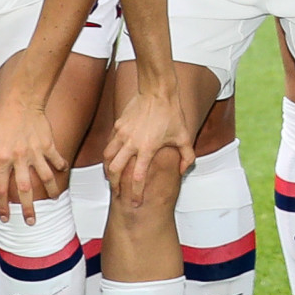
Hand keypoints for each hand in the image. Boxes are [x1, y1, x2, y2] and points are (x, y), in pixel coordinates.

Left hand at [0, 90, 68, 222]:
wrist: (20, 103)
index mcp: (1, 159)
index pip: (1, 188)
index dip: (2, 205)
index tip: (5, 218)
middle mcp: (19, 157)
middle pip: (25, 188)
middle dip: (28, 208)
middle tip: (31, 222)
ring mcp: (36, 151)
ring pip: (46, 176)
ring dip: (51, 191)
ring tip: (54, 200)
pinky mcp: (48, 144)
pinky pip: (57, 159)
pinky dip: (61, 166)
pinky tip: (63, 172)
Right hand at [104, 83, 195, 207]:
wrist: (158, 91)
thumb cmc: (172, 113)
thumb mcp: (185, 136)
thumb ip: (187, 156)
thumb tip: (183, 171)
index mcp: (147, 148)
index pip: (138, 178)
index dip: (136, 193)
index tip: (135, 203)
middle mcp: (131, 143)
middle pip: (115, 171)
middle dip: (115, 185)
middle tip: (118, 193)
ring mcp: (122, 134)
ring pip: (107, 157)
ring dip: (108, 170)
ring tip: (111, 177)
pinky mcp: (118, 125)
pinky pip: (109, 143)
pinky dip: (109, 154)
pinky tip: (113, 158)